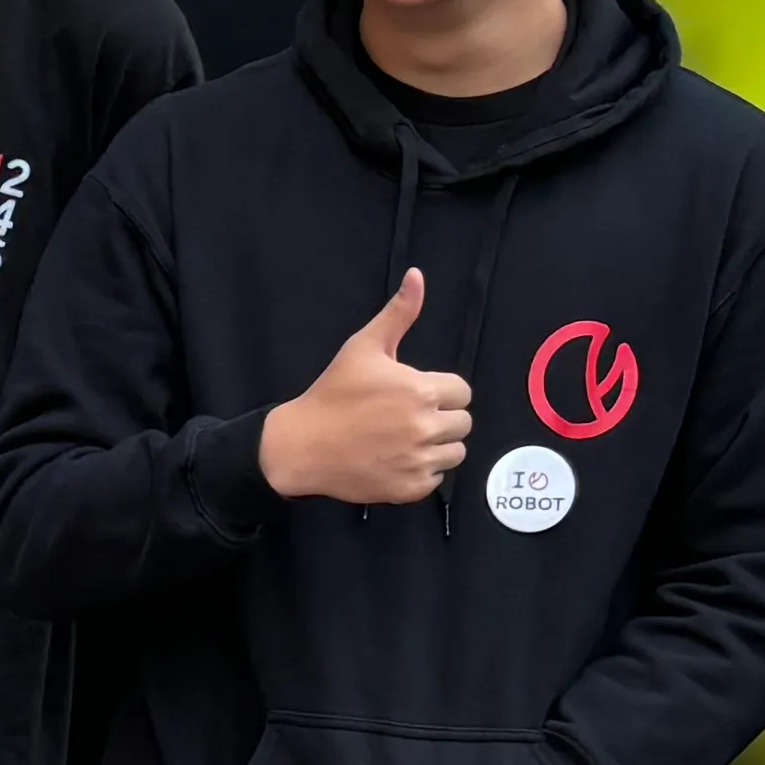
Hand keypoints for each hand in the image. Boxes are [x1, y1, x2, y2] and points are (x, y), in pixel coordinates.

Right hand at [259, 268, 476, 505]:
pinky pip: (436, 480)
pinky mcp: (409, 489)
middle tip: (408, 418)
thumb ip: (398, 314)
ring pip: (454, 453)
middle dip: (441, 418)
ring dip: (437, 447)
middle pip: (462, 423)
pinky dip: (421, 473)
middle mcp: (426, 427)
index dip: (440, 391)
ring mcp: (418, 461)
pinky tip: (396, 460)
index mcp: (422, 390)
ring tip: (405, 440)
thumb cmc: (333, 394)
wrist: (301, 445)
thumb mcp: (364, 348)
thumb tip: (417, 276)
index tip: (414, 395)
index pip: (462, 392)